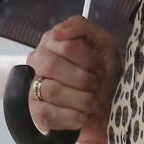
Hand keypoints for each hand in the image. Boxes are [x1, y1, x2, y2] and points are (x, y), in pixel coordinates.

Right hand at [25, 15, 121, 143]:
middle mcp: (38, 61)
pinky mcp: (36, 113)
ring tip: (92, 102)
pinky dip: (72, 117)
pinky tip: (82, 116)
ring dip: (81, 99)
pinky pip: (48, 113)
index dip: (88, 60)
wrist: (110, 110)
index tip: (100, 69)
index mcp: (53, 41)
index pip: (66, 46)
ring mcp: (34, 86)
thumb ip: (82, 27)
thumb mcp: (104, 45)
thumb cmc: (105, 75)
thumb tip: (57, 32)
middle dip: (82, 79)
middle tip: (95, 85)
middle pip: (52, 66)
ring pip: (51, 90)